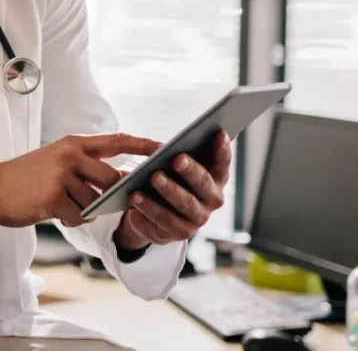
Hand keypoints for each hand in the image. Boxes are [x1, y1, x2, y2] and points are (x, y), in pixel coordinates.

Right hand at [0, 132, 160, 228]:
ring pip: (95, 201)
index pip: (117, 141)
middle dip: (108, 194)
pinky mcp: (54, 197)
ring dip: (83, 209)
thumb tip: (120, 178)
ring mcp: (62, 175)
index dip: (143, 144)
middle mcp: (69, 155)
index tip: (164, 147)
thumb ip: (86, 165)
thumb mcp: (56, 159)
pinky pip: (80, 216)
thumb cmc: (26, 177)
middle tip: (93, 199)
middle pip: (111, 178)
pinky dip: (72, 220)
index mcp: (73, 144)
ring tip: (61, 203)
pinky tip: (54, 212)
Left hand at [114, 131, 231, 250]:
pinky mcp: (179, 233)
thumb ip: (191, 148)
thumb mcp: (179, 163)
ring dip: (168, 189)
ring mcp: (197, 218)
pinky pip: (162, 219)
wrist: (155, 213)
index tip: (219, 132)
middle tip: (176, 158)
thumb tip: (203, 126)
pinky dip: (148, 206)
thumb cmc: (171, 179)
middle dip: (190, 170)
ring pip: (184, 202)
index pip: (223, 162)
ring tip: (153, 176)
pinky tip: (134, 194)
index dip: (222, 149)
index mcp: (216, 178)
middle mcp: (212, 200)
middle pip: (203, 183)